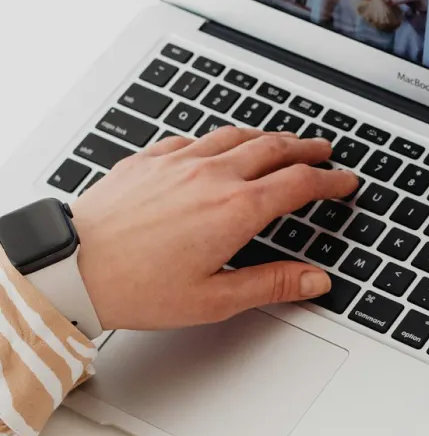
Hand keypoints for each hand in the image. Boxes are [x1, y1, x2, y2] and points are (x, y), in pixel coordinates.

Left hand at [72, 127, 357, 330]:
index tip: (345, 182)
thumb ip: (271, 284)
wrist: (76, 266)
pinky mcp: (148, 160)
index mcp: (236, 210)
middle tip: (324, 152)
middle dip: (305, 149)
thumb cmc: (137, 287)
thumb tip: (314, 280)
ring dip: (266, 137)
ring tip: (280, 142)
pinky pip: (192, 139)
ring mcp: (178, 162)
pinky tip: (215, 147)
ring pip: (234, 136)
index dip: (329, 181)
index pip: (299, 184)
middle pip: (273, 149)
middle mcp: (212, 175)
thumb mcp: (215, 299)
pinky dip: (216, 140)